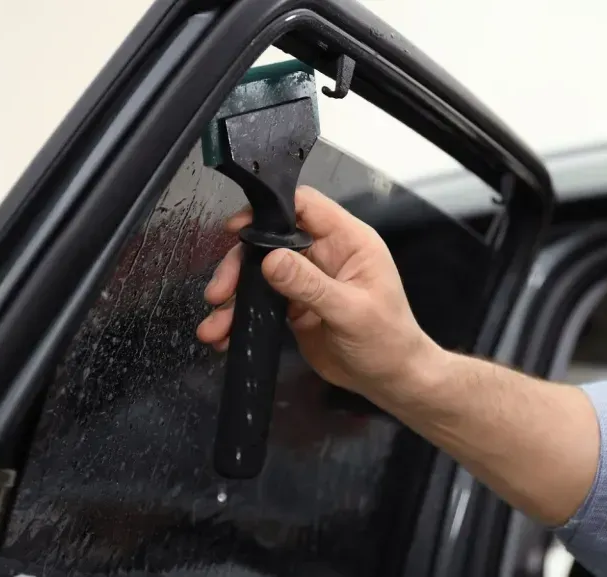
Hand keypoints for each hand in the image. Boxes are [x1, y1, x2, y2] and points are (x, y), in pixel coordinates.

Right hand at [196, 185, 438, 398]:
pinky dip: (241, 316)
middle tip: (220, 291)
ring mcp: (308, 279)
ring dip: (235, 295)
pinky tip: (225, 334)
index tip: (238, 229)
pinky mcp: (295, 305)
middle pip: (271, 240)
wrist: (391, 379)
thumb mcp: (351, 311)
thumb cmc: (388, 341)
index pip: (304, 207)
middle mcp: (325, 254)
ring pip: (260, 272)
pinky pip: (261, 301)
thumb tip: (271, 260)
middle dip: (240, 264)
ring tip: (215, 324)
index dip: (269, 210)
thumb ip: (311, 285)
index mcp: (348, 241)